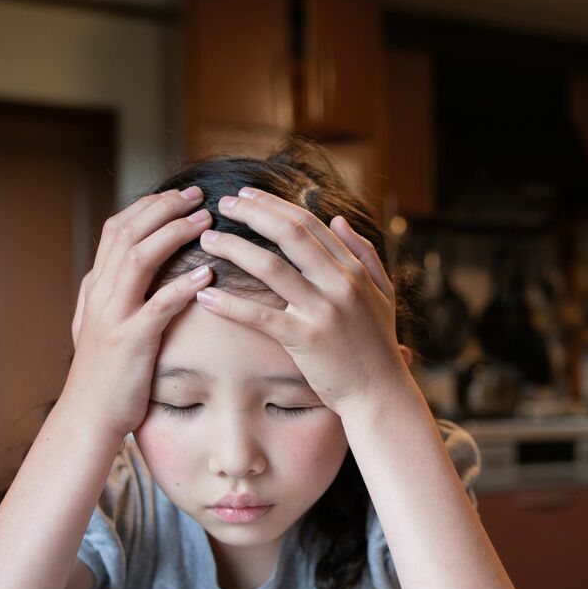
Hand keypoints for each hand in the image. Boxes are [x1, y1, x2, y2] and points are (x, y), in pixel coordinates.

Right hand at [61, 187, 214, 439]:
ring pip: (139, 258)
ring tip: (205, 222)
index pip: (117, 228)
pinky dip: (182, 285)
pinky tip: (208, 273)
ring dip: (173, 234)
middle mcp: (100, 294)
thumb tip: (115, 268)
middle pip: (128, 232)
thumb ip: (107, 295)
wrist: (87, 416)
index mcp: (96, 287)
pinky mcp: (131, 342)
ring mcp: (113, 316)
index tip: (178, 194)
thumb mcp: (97, 325)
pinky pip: (158, 305)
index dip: (147, 206)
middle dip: (163, 207)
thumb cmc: (103, 374)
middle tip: (198, 195)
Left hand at [193, 188, 408, 414]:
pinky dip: (230, 305)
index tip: (247, 195)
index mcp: (354, 269)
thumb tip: (337, 219)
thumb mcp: (382, 292)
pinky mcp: (305, 340)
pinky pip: (260, 316)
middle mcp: (340, 284)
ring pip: (271, 267)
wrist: (381, 393)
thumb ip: (364, 253)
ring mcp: (323, 311)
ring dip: (234, 248)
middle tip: (223, 202)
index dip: (275, 205)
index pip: (310, 223)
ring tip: (207, 239)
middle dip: (252, 213)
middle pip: (290, 234)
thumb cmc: (378, 345)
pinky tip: (204, 295)